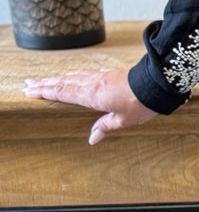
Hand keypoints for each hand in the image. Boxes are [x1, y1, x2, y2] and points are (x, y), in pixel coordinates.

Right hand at [22, 67, 160, 144]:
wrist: (157, 83)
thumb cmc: (141, 103)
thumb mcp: (122, 120)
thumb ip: (105, 127)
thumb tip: (92, 138)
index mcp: (91, 95)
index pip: (62, 93)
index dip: (45, 92)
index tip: (30, 91)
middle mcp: (92, 83)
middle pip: (63, 82)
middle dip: (45, 83)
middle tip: (29, 83)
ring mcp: (100, 76)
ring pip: (73, 76)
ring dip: (57, 78)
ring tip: (45, 79)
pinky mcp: (109, 73)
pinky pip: (85, 73)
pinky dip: (74, 74)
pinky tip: (74, 75)